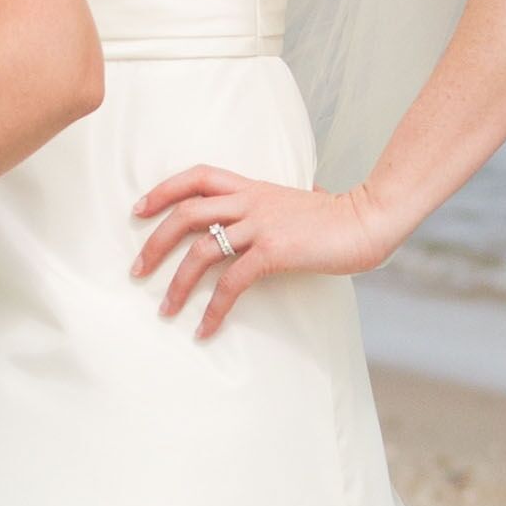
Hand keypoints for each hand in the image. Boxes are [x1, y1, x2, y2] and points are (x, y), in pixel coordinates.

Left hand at [125, 165, 388, 339]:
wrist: (369, 219)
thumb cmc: (338, 217)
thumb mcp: (298, 202)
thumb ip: (278, 204)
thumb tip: (289, 202)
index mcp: (253, 187)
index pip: (197, 176)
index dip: (163, 190)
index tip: (139, 209)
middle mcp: (251, 201)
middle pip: (186, 213)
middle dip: (155, 243)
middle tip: (137, 270)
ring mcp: (261, 224)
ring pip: (201, 249)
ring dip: (177, 283)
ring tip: (165, 309)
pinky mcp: (274, 251)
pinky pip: (232, 282)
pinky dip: (214, 309)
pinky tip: (205, 329)